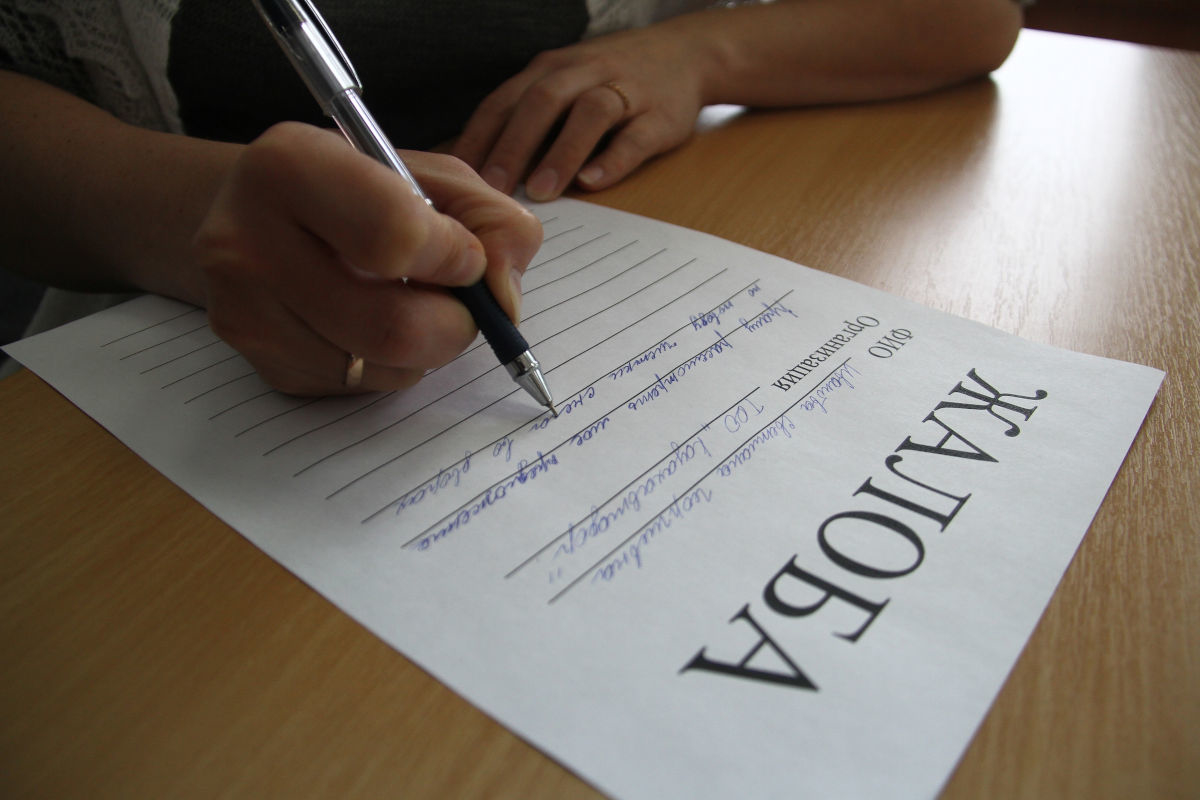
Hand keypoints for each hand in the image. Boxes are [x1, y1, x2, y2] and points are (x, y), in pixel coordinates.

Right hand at [193, 123, 541, 394]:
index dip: (454, 257)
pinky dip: (393, 366)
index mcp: (291, 166)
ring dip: (426, 349)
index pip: (396, 237)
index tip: (464, 256)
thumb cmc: (362, 190)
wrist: (262, 217)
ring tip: (412, 303)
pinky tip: (372, 324)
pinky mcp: (263, 366)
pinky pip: (361, 389)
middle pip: (393, 327)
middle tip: (460, 303)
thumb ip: (495, 221)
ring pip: (384, 369)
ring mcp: (245, 312)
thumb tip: (502, 298)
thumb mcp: (436, 177)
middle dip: (454, 324)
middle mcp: (246, 240)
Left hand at [452, 23, 707, 200]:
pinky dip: (613, 160)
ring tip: (540, 191)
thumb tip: (474, 165)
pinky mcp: (660, 115)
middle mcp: (584, 73)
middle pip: (542, 103)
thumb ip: (525, 117)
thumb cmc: (609, 80)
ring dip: (561, 152)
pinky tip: (592, 183)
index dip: (480, 136)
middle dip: (513, 145)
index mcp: (551, 69)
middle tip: (492, 188)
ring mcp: (624, 91)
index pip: (506, 100)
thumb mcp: (563, 85)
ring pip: (589, 114)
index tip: (457, 174)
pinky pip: (635, 137)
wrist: (686, 54)